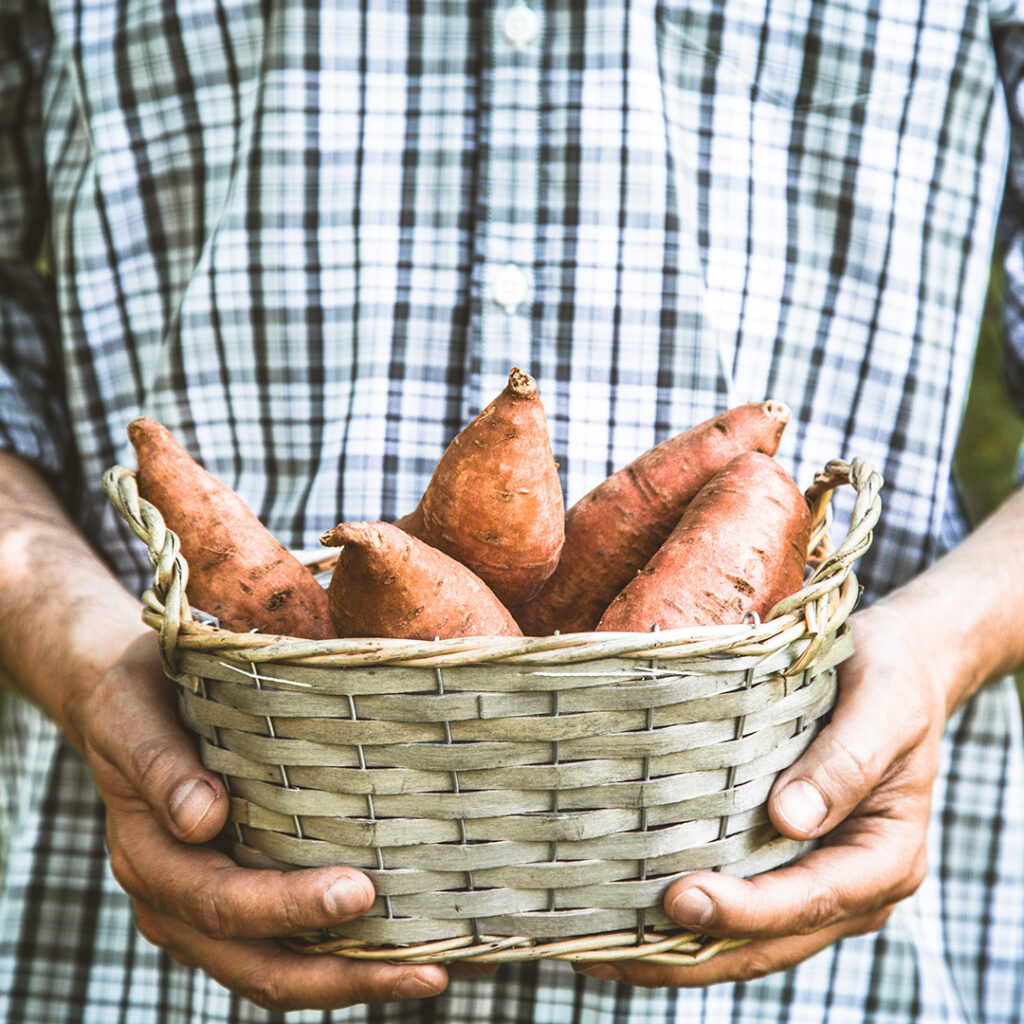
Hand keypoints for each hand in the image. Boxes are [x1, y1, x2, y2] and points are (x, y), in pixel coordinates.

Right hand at [77, 633, 447, 1009]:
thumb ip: (161, 766)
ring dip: (355, 980)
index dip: (288, 907)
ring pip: (280, 970)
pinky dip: (346, 957)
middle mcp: (177, 903)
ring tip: (433, 973)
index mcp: (152, 861)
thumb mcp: (135, 718)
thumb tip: (202, 819)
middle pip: (259, 964)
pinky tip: (408, 947)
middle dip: (343, 976)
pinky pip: (290, 946)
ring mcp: (207, 913)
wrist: (121, 705)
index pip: (221, 902)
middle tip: (424, 971)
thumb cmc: (136, 700)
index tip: (359, 893)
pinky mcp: (241, 899)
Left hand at [575, 601, 946, 986]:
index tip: (681, 899)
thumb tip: (789, 821)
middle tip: (609, 950)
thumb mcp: (884, 707)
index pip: (811, 901)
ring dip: (677, 950)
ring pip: (746, 938)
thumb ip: (846, 762)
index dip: (746, 911)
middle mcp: (852, 886)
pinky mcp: (782, 862)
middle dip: (692, 952)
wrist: (896, 667)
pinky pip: (735, 902)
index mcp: (886, 857)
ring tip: (600, 951)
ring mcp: (815, 881)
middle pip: (769, 942)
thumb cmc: (892, 679)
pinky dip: (686, 918)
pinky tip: (629, 916)